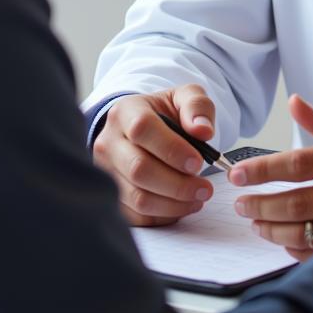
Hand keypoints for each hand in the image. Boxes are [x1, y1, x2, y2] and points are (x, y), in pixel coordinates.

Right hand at [92, 83, 216, 226]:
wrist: (142, 127)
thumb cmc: (165, 113)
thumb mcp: (184, 97)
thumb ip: (198, 106)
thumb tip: (203, 131)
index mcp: (125, 112)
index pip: (142, 129)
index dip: (171, 148)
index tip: (198, 162)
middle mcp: (109, 142)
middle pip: (139, 169)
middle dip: (178, 184)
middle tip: (205, 188)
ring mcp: (106, 172)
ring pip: (138, 197)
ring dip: (174, 203)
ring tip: (198, 197)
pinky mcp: (112, 196)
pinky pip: (137, 216)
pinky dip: (164, 215)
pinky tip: (183, 205)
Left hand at [229, 94, 312, 256]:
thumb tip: (295, 103)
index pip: (300, 163)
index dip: (265, 169)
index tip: (240, 173)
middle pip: (298, 202)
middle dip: (262, 203)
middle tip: (241, 202)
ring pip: (307, 230)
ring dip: (274, 228)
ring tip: (256, 220)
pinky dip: (297, 248)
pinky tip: (282, 238)